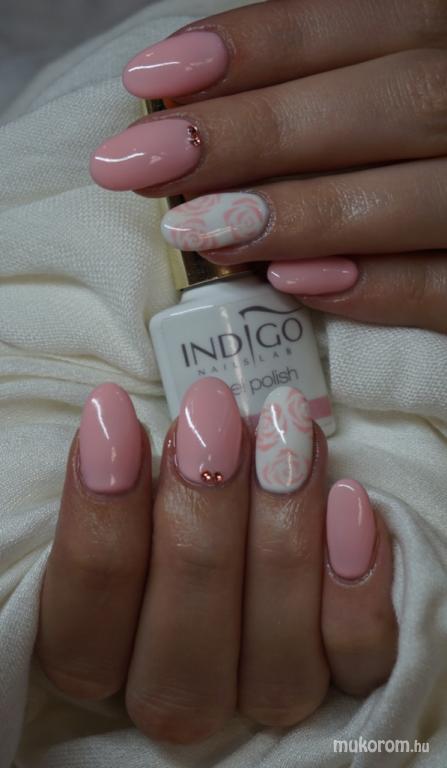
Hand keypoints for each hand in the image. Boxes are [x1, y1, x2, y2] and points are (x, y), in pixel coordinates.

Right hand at [36, 379, 396, 742]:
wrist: (249, 519)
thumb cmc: (172, 497)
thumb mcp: (133, 488)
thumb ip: (122, 484)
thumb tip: (116, 428)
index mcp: (103, 664)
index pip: (80, 632)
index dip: (98, 523)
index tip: (113, 416)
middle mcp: (179, 702)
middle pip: (181, 663)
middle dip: (199, 523)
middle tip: (213, 416)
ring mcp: (263, 704)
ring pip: (276, 673)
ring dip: (282, 542)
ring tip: (289, 435)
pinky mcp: (347, 689)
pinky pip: (358, 663)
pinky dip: (355, 590)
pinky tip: (349, 502)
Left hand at [90, 0, 446, 333]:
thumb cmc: (424, 143)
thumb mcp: (398, 80)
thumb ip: (331, 85)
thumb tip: (207, 110)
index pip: (360, 18)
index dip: (258, 44)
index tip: (153, 79)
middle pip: (389, 102)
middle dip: (260, 131)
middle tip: (147, 163)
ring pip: (426, 193)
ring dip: (307, 211)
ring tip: (201, 228)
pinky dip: (379, 288)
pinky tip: (292, 283)